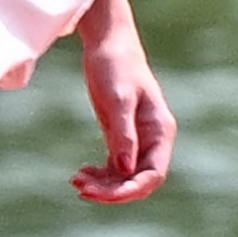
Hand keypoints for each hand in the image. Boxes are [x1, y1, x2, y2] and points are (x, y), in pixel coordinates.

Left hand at [71, 0, 175, 204]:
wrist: (108, 42)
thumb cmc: (115, 65)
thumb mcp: (118, 99)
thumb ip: (123, 134)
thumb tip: (127, 170)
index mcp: (160, 130)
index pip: (153, 174)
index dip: (129, 190)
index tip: (101, 193)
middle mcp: (154, 139)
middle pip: (139, 180)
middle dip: (113, 190)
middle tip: (81, 187)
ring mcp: (139, 139)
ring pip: (125, 177)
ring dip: (103, 184)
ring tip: (76, 180)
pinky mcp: (123, 136)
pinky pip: (116, 167)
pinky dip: (100, 174)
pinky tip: (81, 172)